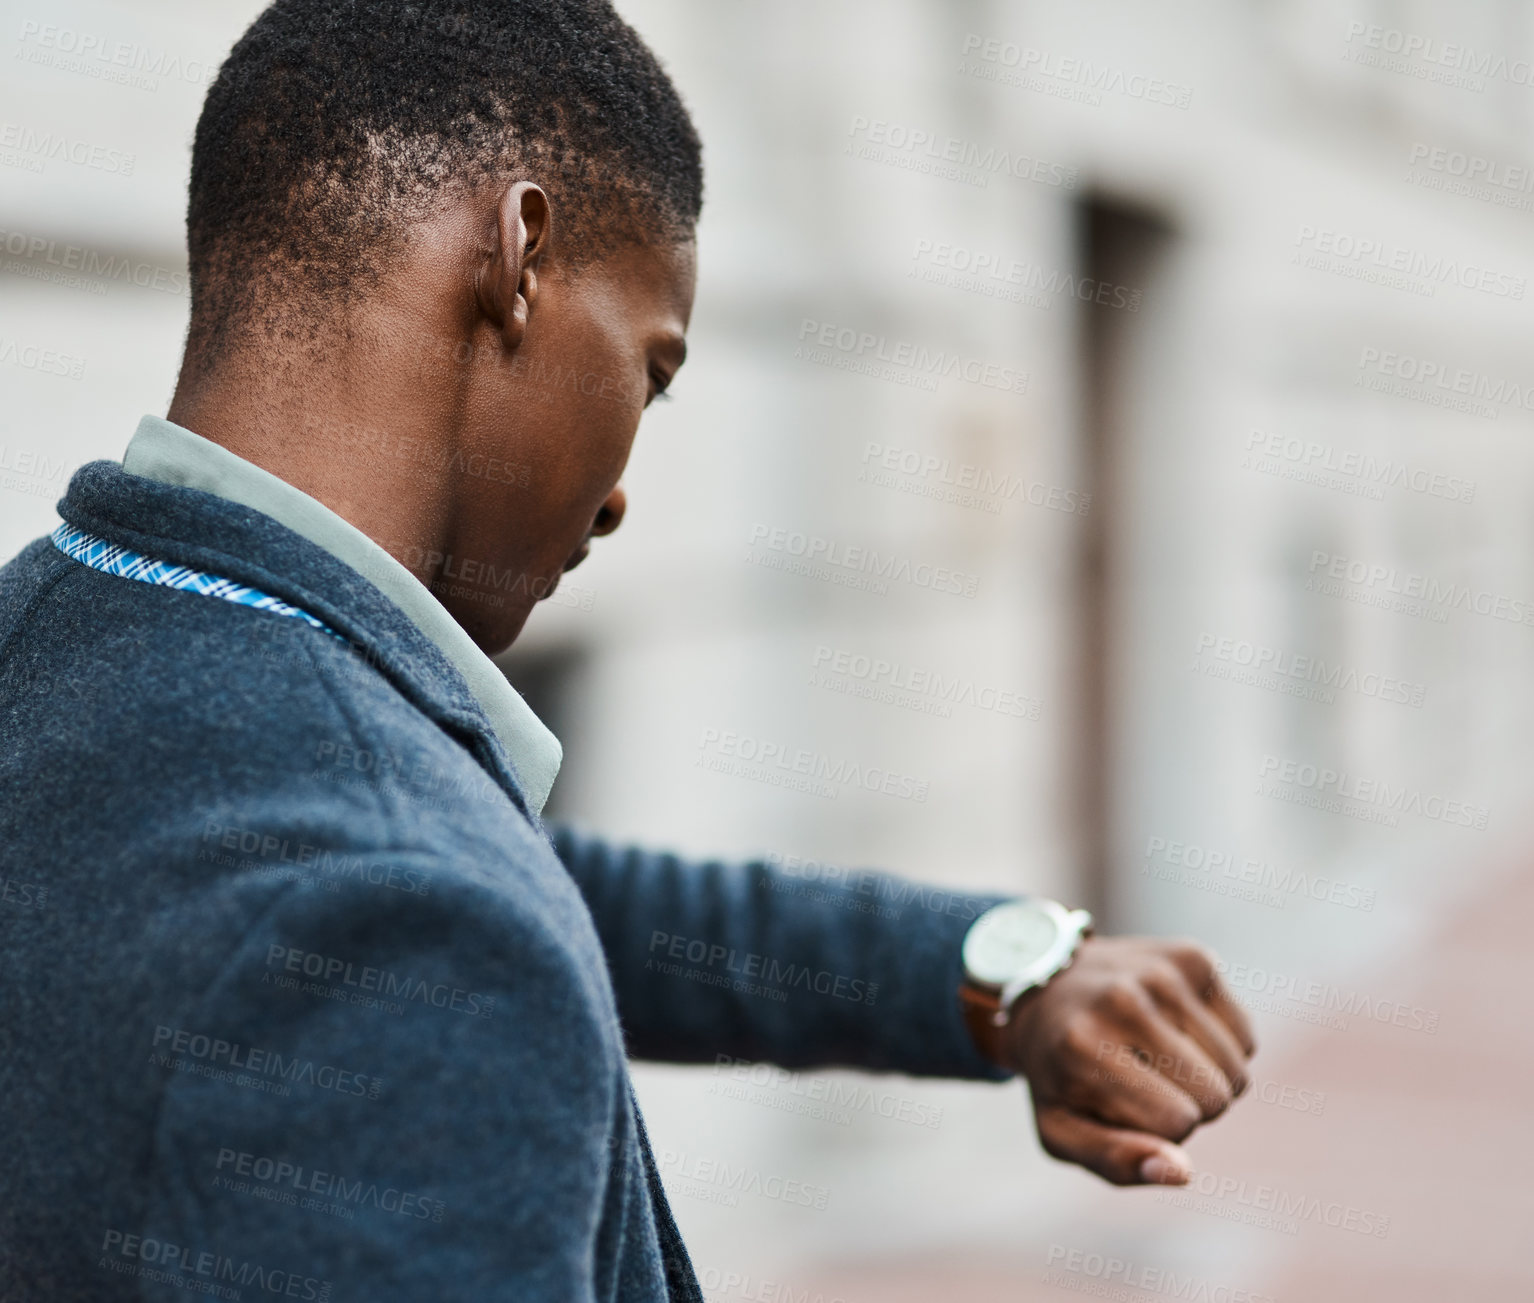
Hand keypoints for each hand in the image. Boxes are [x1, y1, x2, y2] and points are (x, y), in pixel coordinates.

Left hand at [970, 935, 1255, 1186]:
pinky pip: (1247, 1037)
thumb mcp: (1061, 1129)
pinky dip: (1223, 1048)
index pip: (1177, 1124)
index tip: (1124, 1106)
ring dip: (1209, 1079)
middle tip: (1142, 1080)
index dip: (1161, 1131)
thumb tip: (1181, 1173)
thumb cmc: (1059, 1071)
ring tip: (1158, 1058)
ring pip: (1237, 1071)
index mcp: (1083, 1047)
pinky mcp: (1193, 957)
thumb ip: (1115, 1160)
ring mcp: (1161, 972)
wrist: (1048, 986)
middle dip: (1188, 1107)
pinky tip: (1177, 1032)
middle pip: (1215, 1098)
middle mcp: (1123, 1000)